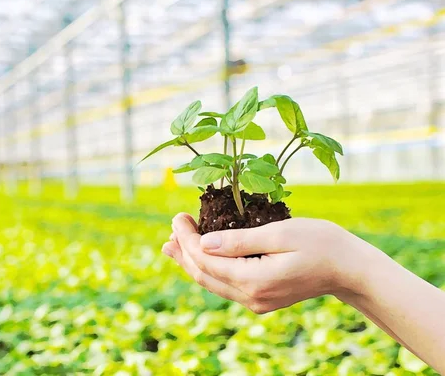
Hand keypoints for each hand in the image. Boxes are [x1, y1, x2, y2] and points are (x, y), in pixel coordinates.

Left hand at [162, 213, 372, 313]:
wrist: (350, 268)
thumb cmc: (321, 243)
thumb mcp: (279, 234)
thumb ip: (239, 241)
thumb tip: (203, 243)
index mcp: (253, 280)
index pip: (205, 260)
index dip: (186, 238)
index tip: (177, 217)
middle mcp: (251, 297)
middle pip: (203, 275)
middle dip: (183, 252)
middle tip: (169, 230)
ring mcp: (256, 301)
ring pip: (212, 282)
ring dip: (191, 263)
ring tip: (171, 246)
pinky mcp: (261, 299)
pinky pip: (225, 285)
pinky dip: (208, 269)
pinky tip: (200, 257)